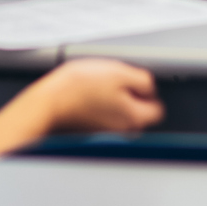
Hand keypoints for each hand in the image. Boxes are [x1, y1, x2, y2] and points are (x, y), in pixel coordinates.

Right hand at [24, 58, 163, 133]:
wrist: (49, 100)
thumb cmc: (80, 86)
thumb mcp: (119, 72)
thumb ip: (143, 81)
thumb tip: (150, 87)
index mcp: (134, 118)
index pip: (157, 109)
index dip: (148, 92)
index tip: (135, 83)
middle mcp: (123, 131)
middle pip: (138, 112)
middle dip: (130, 97)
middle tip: (113, 82)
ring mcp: (106, 133)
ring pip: (119, 114)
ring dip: (113, 101)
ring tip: (97, 87)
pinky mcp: (91, 131)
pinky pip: (103, 117)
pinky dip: (99, 107)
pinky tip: (88, 96)